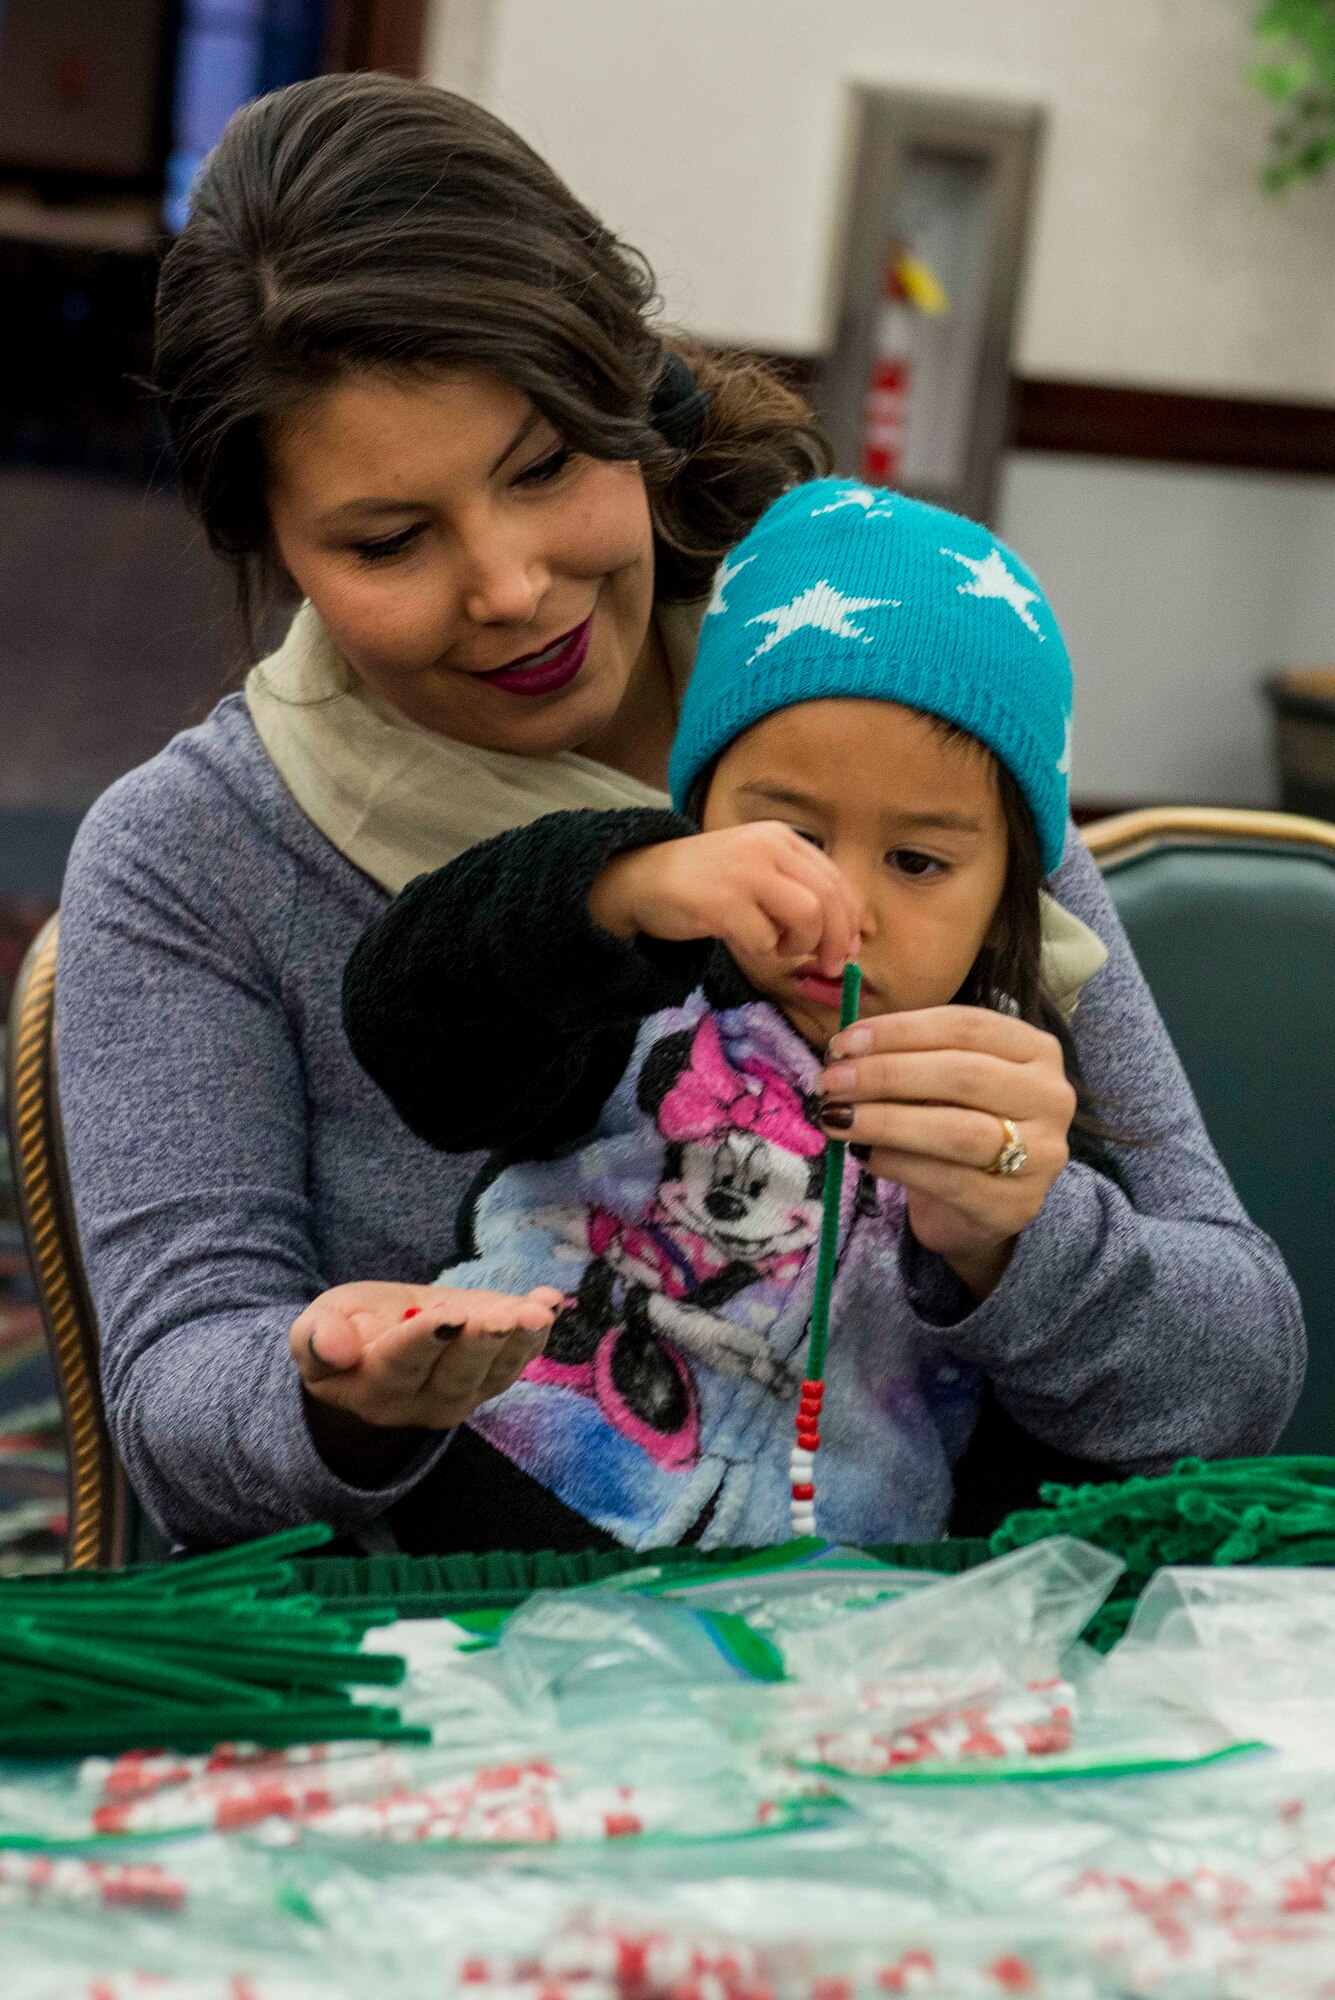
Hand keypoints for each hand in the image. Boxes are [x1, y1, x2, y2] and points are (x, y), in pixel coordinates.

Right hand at [291, 1281, 561, 1431]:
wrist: (379, 1340)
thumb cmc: (346, 1330)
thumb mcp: (313, 1329)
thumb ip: (316, 1341)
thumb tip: (335, 1350)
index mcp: (375, 1389)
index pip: (401, 1367)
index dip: (424, 1341)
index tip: (446, 1315)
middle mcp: (424, 1401)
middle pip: (457, 1376)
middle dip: (480, 1344)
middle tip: (498, 1317)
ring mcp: (466, 1392)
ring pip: (496, 1372)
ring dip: (519, 1341)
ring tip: (534, 1313)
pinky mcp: (495, 1372)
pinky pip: (521, 1356)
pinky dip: (541, 1331)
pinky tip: (551, 1301)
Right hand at [589, 824, 860, 980]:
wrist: (642, 879)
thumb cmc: (705, 883)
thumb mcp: (756, 869)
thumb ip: (796, 890)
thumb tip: (845, 939)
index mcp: (781, 838)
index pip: (836, 879)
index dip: (850, 919)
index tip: (847, 947)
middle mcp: (768, 847)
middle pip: (829, 899)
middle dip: (836, 941)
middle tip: (829, 967)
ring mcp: (745, 873)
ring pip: (808, 916)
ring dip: (802, 946)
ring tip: (780, 949)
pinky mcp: (722, 903)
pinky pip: (766, 940)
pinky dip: (764, 953)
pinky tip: (747, 945)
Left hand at [818, 1007, 1076, 1300]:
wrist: (978, 1206)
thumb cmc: (957, 1123)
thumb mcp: (943, 1079)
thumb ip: (908, 1056)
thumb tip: (844, 1050)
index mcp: (1036, 1050)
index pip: (966, 1026)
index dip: (900, 1031)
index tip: (844, 1042)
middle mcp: (1051, 1097)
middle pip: (962, 1075)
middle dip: (886, 1075)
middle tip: (831, 1082)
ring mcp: (1042, 1155)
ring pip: (957, 1130)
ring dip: (886, 1121)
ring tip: (837, 1118)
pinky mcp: (1014, 1204)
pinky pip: (947, 1179)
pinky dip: (896, 1163)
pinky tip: (863, 1154)